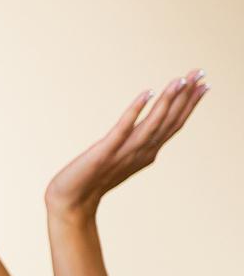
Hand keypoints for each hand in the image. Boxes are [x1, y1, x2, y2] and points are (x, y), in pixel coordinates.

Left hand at [46, 68, 208, 218]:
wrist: (71, 203)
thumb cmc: (94, 181)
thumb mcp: (123, 161)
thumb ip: (138, 147)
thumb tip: (153, 137)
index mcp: (147, 152)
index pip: (174, 125)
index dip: (190, 104)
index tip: (204, 84)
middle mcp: (141, 152)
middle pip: (170, 121)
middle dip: (186, 96)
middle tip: (201, 72)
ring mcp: (124, 152)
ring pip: (153, 123)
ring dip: (168, 100)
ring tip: (180, 79)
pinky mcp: (104, 152)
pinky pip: (123, 129)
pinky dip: (136, 110)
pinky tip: (146, 93)